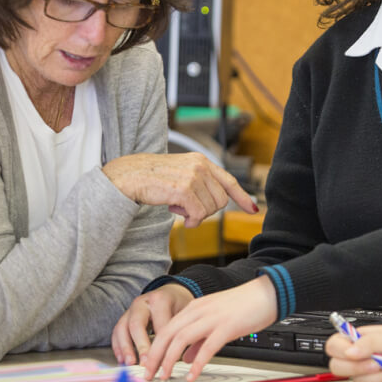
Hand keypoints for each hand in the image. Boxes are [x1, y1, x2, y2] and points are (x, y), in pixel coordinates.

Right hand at [102, 152, 257, 227]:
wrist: (129, 176)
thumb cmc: (151, 178)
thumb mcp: (181, 174)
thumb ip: (199, 182)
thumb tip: (216, 202)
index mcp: (201, 160)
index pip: (229, 181)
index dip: (243, 197)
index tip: (253, 208)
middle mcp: (200, 166)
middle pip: (221, 201)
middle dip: (207, 211)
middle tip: (186, 208)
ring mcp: (193, 176)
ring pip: (210, 210)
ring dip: (195, 215)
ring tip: (177, 206)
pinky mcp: (184, 189)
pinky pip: (198, 215)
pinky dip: (190, 221)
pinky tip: (177, 214)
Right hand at [111, 284, 193, 365]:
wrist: (171, 293)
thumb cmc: (179, 305)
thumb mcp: (185, 313)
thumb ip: (180, 330)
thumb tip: (175, 357)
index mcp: (159, 299)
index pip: (159, 325)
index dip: (162, 345)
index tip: (165, 362)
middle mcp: (142, 303)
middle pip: (136, 324)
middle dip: (140, 345)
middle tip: (145, 363)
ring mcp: (131, 309)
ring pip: (122, 328)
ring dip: (125, 348)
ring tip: (130, 363)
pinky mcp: (124, 317)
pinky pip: (117, 331)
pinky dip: (118, 346)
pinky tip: (122, 359)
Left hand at [140, 277, 277, 381]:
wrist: (267, 293)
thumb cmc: (244, 307)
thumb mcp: (215, 321)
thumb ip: (198, 339)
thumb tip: (186, 358)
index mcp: (194, 308)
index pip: (166, 329)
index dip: (154, 349)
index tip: (148, 366)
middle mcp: (198, 311)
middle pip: (168, 334)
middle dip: (155, 356)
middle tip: (149, 375)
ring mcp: (211, 318)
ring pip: (181, 339)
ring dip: (170, 360)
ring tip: (165, 376)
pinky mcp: (227, 326)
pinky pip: (207, 347)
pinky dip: (197, 364)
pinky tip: (192, 375)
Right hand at [325, 326, 381, 381]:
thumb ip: (369, 343)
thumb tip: (350, 351)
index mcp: (359, 339)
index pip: (334, 345)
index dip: (340, 350)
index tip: (354, 352)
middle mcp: (360, 356)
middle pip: (338, 366)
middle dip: (358, 366)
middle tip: (377, 362)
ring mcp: (367, 372)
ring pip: (356, 380)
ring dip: (376, 375)